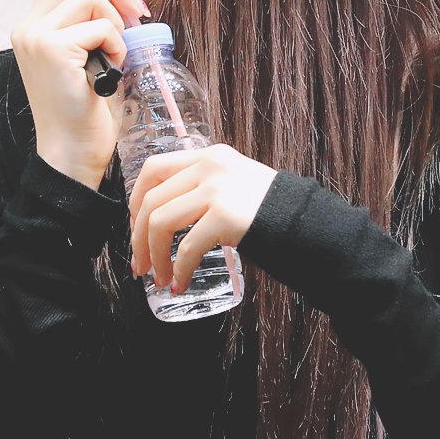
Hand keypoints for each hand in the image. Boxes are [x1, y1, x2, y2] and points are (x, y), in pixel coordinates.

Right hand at [11, 0, 146, 188]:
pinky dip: (116, 46)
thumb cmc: (84, 106)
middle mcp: (27, 27)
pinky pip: (101, 27)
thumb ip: (94, 16)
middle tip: (136, 12)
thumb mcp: (88, 52)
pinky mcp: (53, 49)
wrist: (70, 150)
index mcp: (32, 26)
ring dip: (115, 24)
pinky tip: (110, 70)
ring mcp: (36, 36)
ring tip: (113, 55)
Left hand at [128, 144, 277, 291]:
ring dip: (155, 257)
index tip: (134, 230)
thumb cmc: (268, 209)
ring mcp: (217, 189)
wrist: (305, 219)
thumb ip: (201, 185)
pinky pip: (187, 247)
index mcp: (208, 156)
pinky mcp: (225, 216)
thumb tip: (160, 217)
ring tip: (160, 278)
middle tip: (140, 266)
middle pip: (152, 201)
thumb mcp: (232, 181)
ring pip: (161, 222)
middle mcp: (209, 166)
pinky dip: (178, 269)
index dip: (135, 202)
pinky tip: (180, 282)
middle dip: (138, 239)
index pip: (153, 169)